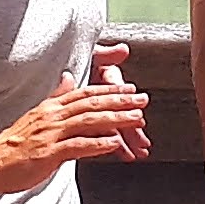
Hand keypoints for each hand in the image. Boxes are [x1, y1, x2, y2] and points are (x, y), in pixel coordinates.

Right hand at [0, 68, 153, 186]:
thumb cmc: (14, 143)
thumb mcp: (37, 114)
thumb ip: (56, 97)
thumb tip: (68, 78)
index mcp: (51, 107)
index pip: (85, 93)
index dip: (110, 90)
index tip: (131, 87)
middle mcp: (53, 116)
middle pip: (92, 104)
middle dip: (120, 100)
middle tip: (143, 99)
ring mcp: (51, 134)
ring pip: (89, 122)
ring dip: (116, 119)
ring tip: (137, 119)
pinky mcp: (49, 153)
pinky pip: (77, 146)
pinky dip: (98, 143)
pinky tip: (115, 143)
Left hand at [89, 41, 151, 157]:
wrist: (62, 65)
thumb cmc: (81, 59)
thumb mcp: (91, 54)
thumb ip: (106, 54)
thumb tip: (122, 50)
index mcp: (105, 76)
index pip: (115, 91)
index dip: (126, 102)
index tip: (137, 113)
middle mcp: (105, 93)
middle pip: (118, 112)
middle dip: (131, 129)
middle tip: (142, 143)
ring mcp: (100, 107)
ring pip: (113, 124)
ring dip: (127, 139)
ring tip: (137, 153)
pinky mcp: (92, 118)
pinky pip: (103, 132)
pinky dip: (114, 143)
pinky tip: (124, 153)